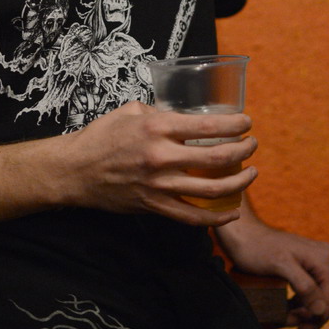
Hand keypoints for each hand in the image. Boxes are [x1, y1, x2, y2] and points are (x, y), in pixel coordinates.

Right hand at [61, 101, 257, 226]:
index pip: (207, 125)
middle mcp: (162, 156)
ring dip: (238, 182)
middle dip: (243, 150)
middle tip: (252, 145)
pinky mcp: (154, 206)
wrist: (76, 170)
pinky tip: (231, 211)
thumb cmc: (101, 136)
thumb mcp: (130, 111)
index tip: (246, 122)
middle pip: (216, 157)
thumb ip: (159, 112)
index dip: (234, 124)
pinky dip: (216, 217)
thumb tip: (180, 116)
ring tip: (251, 174)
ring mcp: (159, 185)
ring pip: (211, 190)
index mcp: (157, 127)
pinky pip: (192, 217)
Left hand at [216, 214, 328, 328]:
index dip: (316, 320)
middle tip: (284, 324)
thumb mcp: (280, 265)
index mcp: (323, 258)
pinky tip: (284, 311)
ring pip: (315, 298)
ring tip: (281, 319)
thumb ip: (304, 286)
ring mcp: (314, 262)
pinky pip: (307, 291)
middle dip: (306, 316)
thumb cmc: (257, 247)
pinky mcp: (305, 266)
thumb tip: (321, 310)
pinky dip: (297, 304)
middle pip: (323, 300)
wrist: (242, 233)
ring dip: (300, 312)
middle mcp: (323, 258)